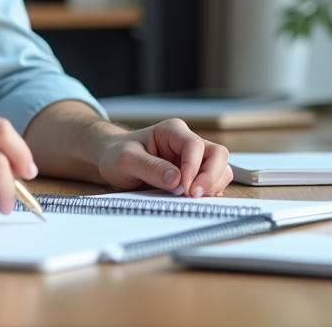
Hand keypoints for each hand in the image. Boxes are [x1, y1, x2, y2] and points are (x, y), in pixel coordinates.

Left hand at [96, 118, 231, 197]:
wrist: (110, 160)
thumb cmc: (117, 154)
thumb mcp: (126, 160)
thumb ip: (150, 167)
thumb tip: (176, 179)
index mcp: (172, 131)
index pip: (195, 146)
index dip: (194, 168)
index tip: (184, 188)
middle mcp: (186, 142)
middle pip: (218, 155)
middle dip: (211, 177)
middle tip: (194, 196)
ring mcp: (193, 159)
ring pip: (220, 168)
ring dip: (212, 185)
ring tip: (191, 198)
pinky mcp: (193, 174)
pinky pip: (212, 182)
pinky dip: (209, 192)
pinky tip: (192, 200)